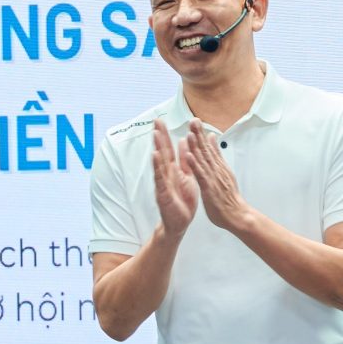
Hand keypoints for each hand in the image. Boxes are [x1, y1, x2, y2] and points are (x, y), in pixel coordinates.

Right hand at [149, 120, 198, 239]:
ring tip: (155, 134)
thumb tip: (184, 142)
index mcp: (174, 170)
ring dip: (157, 148)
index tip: (161, 120)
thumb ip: (185, 160)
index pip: (168, 149)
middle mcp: (166, 175)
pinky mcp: (163, 193)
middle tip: (156, 121)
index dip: (165, 134)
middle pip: (162, 152)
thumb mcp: (187, 176)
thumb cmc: (183, 200)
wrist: (180, 222)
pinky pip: (160, 179)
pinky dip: (158, 168)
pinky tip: (155, 157)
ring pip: (160, 164)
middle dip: (160, 136)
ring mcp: (163, 183)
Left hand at [180, 123, 250, 235]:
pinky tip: (189, 156)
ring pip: (203, 160)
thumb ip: (218, 156)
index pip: (208, 147)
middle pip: (206, 149)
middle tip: (193, 120)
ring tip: (190, 133)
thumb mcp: (224, 173)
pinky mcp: (209, 188)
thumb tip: (213, 139)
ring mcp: (213, 178)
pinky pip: (201, 175)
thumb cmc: (229, 198)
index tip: (195, 121)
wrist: (237, 214)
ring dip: (196, 146)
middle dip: (198, 134)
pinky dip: (195, 165)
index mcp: (218, 167)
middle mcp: (216, 170)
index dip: (201, 134)